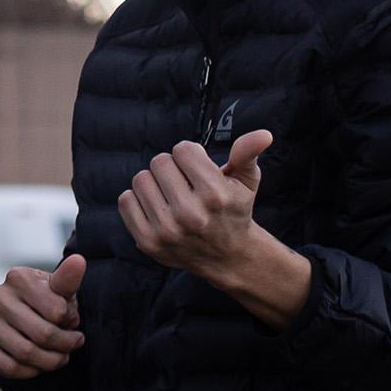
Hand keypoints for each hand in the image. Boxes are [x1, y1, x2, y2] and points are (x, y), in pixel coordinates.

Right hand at [0, 254, 87, 379]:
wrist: (23, 318)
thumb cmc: (47, 303)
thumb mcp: (60, 291)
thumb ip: (68, 280)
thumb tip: (79, 261)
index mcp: (17, 277)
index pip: (56, 311)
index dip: (71, 322)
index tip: (72, 322)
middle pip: (42, 334)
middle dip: (64, 346)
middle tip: (72, 346)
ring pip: (25, 353)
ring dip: (50, 362)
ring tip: (59, 358)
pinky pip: (7, 367)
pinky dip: (28, 372)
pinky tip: (37, 366)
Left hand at [122, 131, 313, 328]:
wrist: (227, 256)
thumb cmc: (234, 210)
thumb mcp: (246, 181)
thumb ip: (247, 153)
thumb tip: (264, 134)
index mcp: (215, 195)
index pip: (183, 149)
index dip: (190, 155)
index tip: (198, 170)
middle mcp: (190, 214)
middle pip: (159, 162)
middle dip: (171, 167)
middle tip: (184, 184)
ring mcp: (167, 230)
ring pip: (140, 179)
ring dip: (154, 183)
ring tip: (172, 196)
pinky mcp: (148, 241)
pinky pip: (126, 200)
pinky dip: (138, 199)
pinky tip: (157, 208)